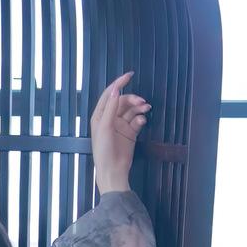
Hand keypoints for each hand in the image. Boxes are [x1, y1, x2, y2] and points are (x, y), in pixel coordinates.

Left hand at [90, 72, 151, 194]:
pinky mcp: (130, 132)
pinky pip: (137, 120)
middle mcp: (110, 118)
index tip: (130, 76)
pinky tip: (142, 121)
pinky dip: (140, 118)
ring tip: (146, 108)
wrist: (113, 170)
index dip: (119, 84)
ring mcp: (121, 125)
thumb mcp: (105, 127)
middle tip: (142, 102)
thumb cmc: (104, 150)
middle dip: (132, 99)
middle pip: (123, 101)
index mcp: (100, 115)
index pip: (110, 94)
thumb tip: (116, 89)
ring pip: (131, 110)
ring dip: (139, 107)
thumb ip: (111, 107)